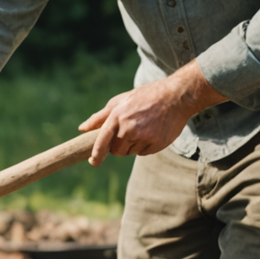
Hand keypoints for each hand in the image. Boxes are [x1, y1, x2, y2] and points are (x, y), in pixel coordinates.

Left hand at [81, 61, 227, 165]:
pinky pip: (143, 153)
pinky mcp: (156, 144)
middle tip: (130, 131)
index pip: (102, 141)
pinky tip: (152, 131)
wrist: (177, 96)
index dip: (96, 155)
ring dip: (132, 145)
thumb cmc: (145, 97)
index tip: (93, 162)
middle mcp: (129, 128)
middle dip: (119, 146)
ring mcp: (143, 137)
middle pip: (116, 151)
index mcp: (117, 116)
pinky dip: (145, 146)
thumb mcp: (121, 101)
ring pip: (129, 152)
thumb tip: (82, 129)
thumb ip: (100, 117)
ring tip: (143, 128)